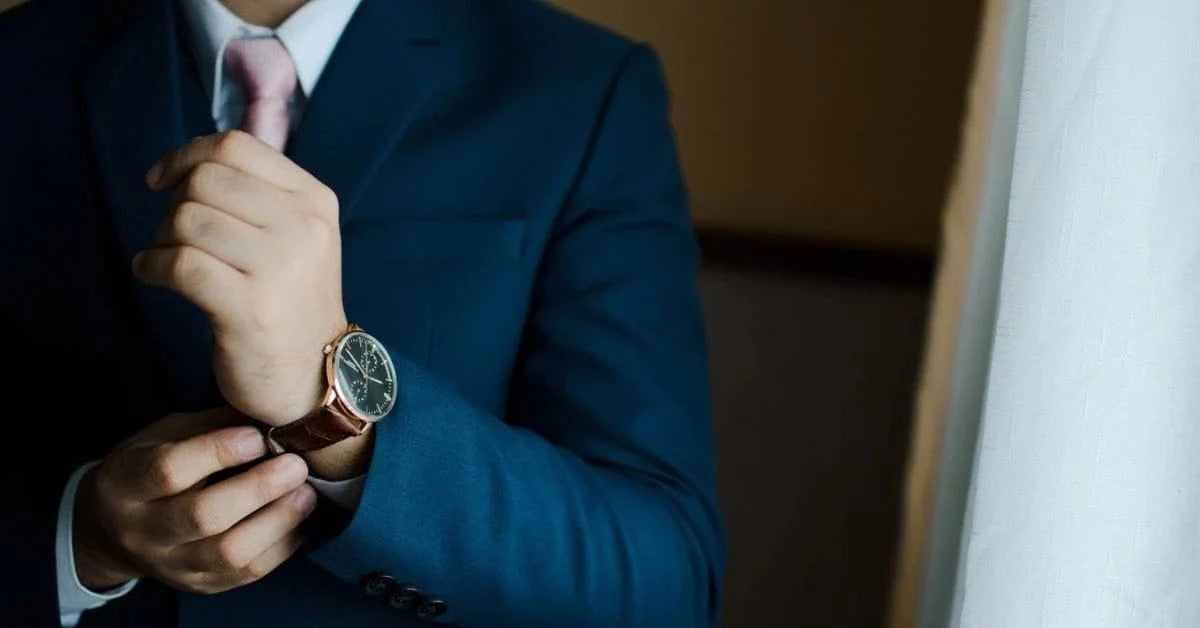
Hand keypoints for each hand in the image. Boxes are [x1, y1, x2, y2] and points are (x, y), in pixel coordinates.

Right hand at [74, 408, 315, 593]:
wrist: (117, 530)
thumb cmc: (152, 467)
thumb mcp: (166, 435)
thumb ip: (212, 425)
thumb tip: (268, 408)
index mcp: (126, 484)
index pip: (169, 471)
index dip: (218, 451)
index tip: (258, 436)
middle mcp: (142, 531)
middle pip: (202, 517)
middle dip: (258, 489)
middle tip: (296, 466)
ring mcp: (170, 565)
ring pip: (228, 553)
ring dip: (277, 521)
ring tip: (306, 494)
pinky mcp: (200, 585)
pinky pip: (247, 573)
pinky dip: (281, 545)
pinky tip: (299, 520)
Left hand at [133, 131, 347, 425]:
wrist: (315, 376)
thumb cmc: (291, 301)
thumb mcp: (298, 236)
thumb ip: (258, 194)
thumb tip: (188, 162)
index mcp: (315, 201)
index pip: (237, 147)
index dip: (187, 155)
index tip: (163, 180)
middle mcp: (304, 227)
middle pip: (206, 180)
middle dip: (175, 204)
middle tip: (176, 236)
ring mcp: (279, 266)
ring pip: (187, 220)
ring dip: (162, 239)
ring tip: (169, 261)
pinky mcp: (248, 305)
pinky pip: (178, 264)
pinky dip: (152, 267)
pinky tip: (154, 276)